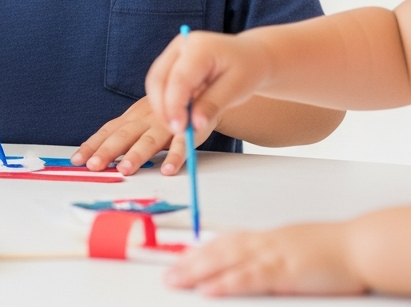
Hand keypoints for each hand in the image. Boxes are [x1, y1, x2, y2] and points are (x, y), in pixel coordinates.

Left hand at [71, 96, 214, 174]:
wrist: (199, 93)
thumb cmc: (164, 111)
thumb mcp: (139, 119)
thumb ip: (121, 134)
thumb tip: (94, 154)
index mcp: (131, 118)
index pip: (107, 131)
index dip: (92, 145)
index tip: (77, 160)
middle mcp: (145, 120)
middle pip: (123, 136)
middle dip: (107, 151)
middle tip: (94, 165)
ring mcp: (166, 124)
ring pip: (149, 141)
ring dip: (136, 155)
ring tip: (125, 169)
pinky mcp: (187, 130)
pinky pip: (181, 145)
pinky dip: (175, 157)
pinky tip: (168, 170)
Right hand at [146, 29, 270, 135]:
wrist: (251, 56)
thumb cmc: (247, 69)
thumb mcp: (236, 89)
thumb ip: (212, 105)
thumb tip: (194, 125)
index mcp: (200, 47)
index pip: (178, 78)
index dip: (174, 105)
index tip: (179, 128)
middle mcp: (180, 45)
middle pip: (158, 78)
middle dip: (163, 107)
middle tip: (175, 130)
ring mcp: (173, 51)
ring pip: (154, 81)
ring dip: (161, 106)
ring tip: (177, 125)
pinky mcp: (170, 61)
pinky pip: (159, 82)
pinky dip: (164, 100)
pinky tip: (177, 114)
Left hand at [165, 222, 364, 295]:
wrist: (359, 246)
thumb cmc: (331, 248)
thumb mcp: (294, 246)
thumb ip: (270, 251)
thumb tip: (251, 259)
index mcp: (266, 237)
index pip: (224, 241)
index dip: (199, 249)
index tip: (179, 256)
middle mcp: (263, 243)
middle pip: (217, 251)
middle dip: (189, 262)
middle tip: (166, 272)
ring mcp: (272, 257)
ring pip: (226, 262)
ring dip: (197, 271)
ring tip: (175, 279)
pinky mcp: (284, 273)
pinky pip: (249, 279)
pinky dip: (227, 283)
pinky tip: (209, 289)